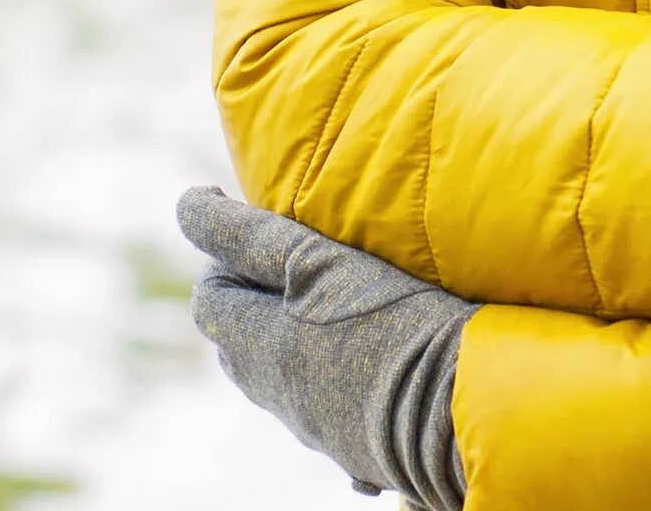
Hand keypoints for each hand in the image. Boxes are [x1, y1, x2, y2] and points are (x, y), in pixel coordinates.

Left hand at [175, 186, 474, 508]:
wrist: (463, 408)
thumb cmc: (390, 322)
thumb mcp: (315, 261)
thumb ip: (247, 234)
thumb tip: (187, 202)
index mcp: (258, 348)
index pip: (209, 298)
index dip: (223, 254)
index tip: (256, 222)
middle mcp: (278, 394)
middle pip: (239, 343)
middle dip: (255, 299)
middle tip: (297, 262)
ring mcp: (318, 427)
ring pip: (283, 377)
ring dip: (294, 339)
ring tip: (337, 306)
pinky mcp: (359, 447)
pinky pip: (330, 408)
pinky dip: (335, 378)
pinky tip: (371, 361)